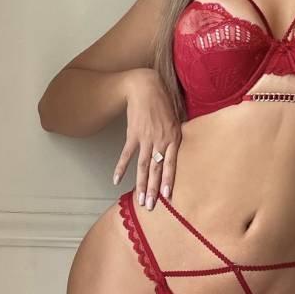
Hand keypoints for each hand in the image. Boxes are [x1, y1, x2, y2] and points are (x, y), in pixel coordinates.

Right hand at [112, 68, 181, 208]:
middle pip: (156, 169)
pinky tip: (117, 180)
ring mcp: (145, 138)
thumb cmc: (164, 101)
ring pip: (142, 166)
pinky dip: (121, 167)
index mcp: (173, 138)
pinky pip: (126, 154)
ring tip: (139, 200)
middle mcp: (160, 140)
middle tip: (150, 207)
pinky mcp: (133, 134)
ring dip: (140, 184)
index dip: (169, 181)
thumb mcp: (176, 119)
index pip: (171, 164)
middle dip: (153, 189)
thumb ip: (176, 137)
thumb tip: (178, 152)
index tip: (168, 196)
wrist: (146, 86)